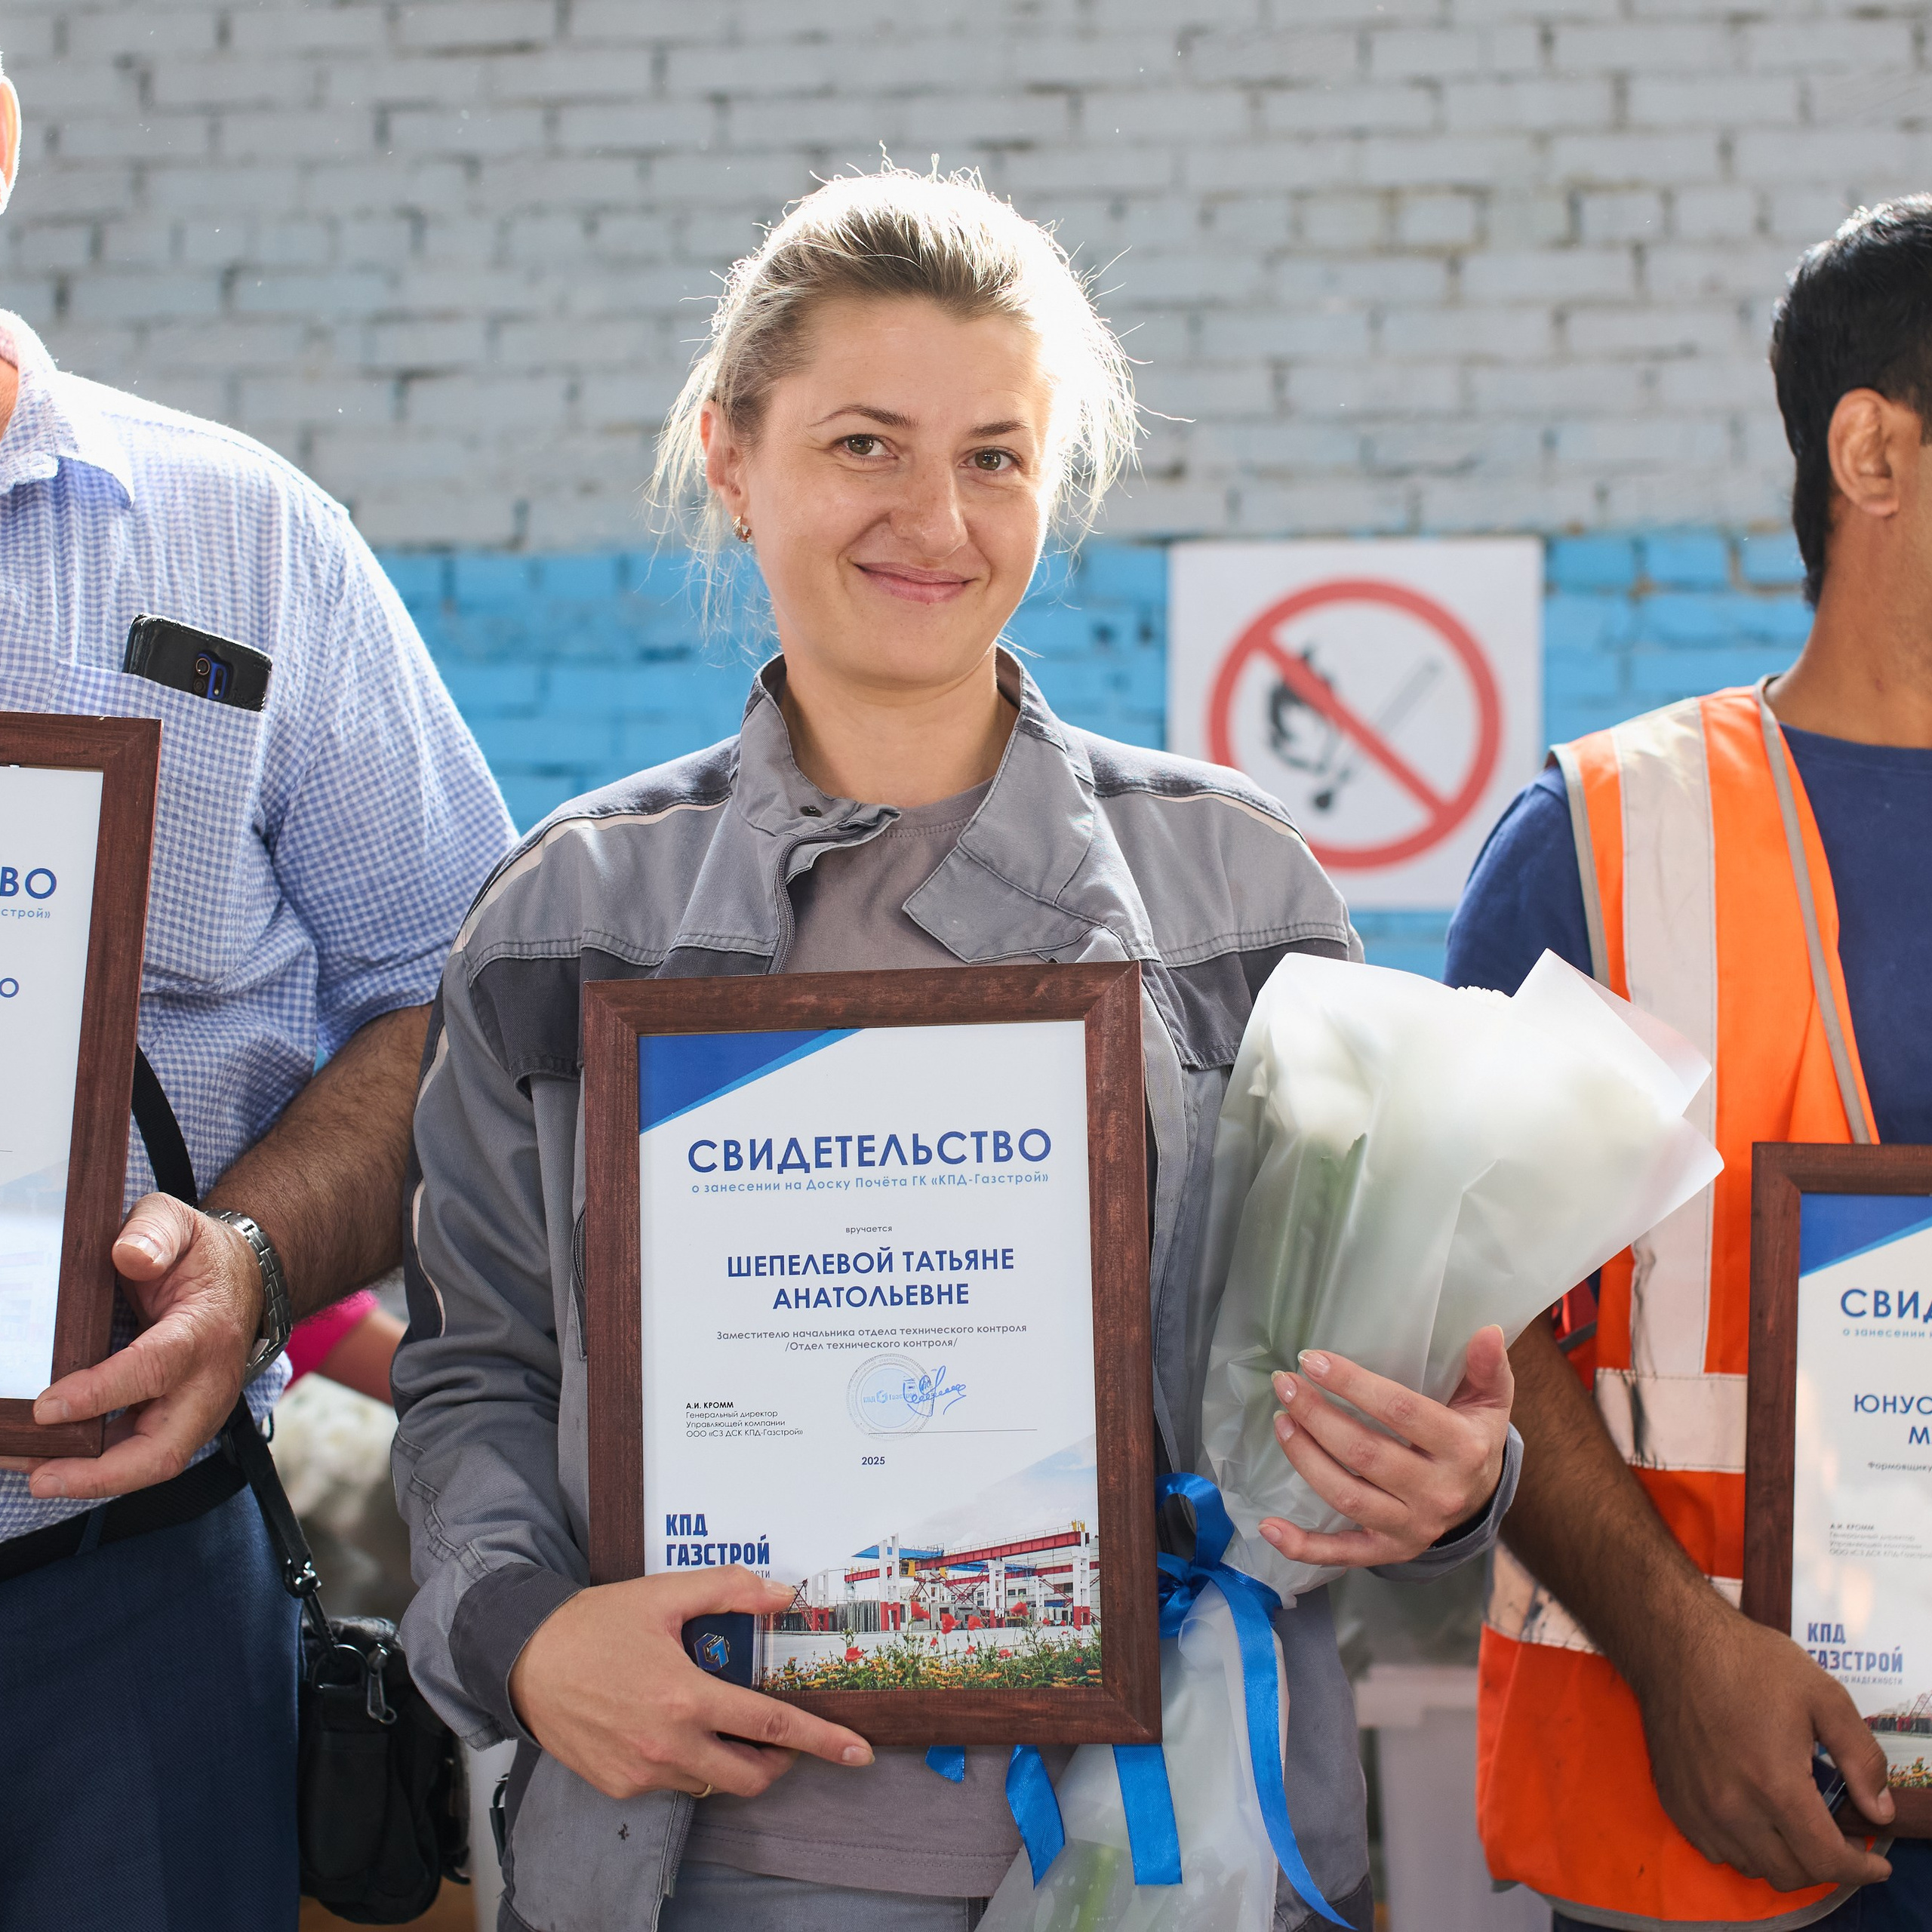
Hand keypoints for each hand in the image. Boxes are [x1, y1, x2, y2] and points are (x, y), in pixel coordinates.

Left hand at [0, 1196, 261, 1497]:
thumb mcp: (177, 1223)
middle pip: (163, 1450)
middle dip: (99, 1474)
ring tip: (30, 1474)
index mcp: (205, 1330)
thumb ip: (153, 1232)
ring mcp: (202, 1410)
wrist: (242, 1280)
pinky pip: (142, 1458)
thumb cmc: (198, 1255)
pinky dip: (98, 1469)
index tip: (44, 1407)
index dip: (99, 1393)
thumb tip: (128, 1255)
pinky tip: (51, 1463)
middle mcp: (211, 1382)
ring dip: (90, 1478)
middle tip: (40, 1478)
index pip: (155, 1370)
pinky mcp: (186, 1425)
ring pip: (152, 1465)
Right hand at [509, 1567, 875, 1801]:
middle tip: (784, 1737)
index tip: (856, 1752)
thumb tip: (781, 1595)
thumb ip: (728, 1591)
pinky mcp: (621, 1788)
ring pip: (712, 1782)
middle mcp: (667, 1744)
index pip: (771, 1726)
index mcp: (685, 1697)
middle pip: (750, 1775)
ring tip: (718, 1719)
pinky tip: (671, 1726)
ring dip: (729, 1759)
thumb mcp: (664, 1594)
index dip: (821, 1741)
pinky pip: (673, 1784)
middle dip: (780, 1762)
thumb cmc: (594, 1624)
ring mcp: (643, 1772)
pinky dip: (687, 1762)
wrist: (524, 1659)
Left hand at [1255, 1325, 1513, 1568]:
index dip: (1353, 1384)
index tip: (1313, 1360)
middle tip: (1286, 1386)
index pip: (1401, 1411)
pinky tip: (1268, 1525)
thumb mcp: (1490, 1401)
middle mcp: (1438, 1492)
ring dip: (1305, 1459)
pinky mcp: (1390, 1551)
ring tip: (1281, 1421)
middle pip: (1364, 1455)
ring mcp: (1412, 1527)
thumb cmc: (1474, 1436)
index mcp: (1463, 1449)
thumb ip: (1488, 1366)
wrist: (1483, 1500)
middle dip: (1317, 1417)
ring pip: (1347, 1497)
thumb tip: (1487, 1330)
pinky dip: (1303, 1546)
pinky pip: (1343, 1554)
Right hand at [1629, 1585, 1891, 1891]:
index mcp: (1774, 1784)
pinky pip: (1716, 1850)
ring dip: (1782, 1856)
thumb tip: (1880, 1811)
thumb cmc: (1750, 1662)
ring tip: (1792, 1823)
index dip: (1860, 1869)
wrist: (1673, 1643)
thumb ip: (1860, 1757)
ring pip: (1753, 1867)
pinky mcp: (1675, 1801)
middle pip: (1790, 1873)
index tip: (1875, 1862)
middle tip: (1832, 1833)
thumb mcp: (1823, 1695)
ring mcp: (1698, 1808)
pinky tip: (1752, 1813)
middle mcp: (1733, 1809)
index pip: (1826, 1860)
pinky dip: (1743, 1846)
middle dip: (1823, 1863)